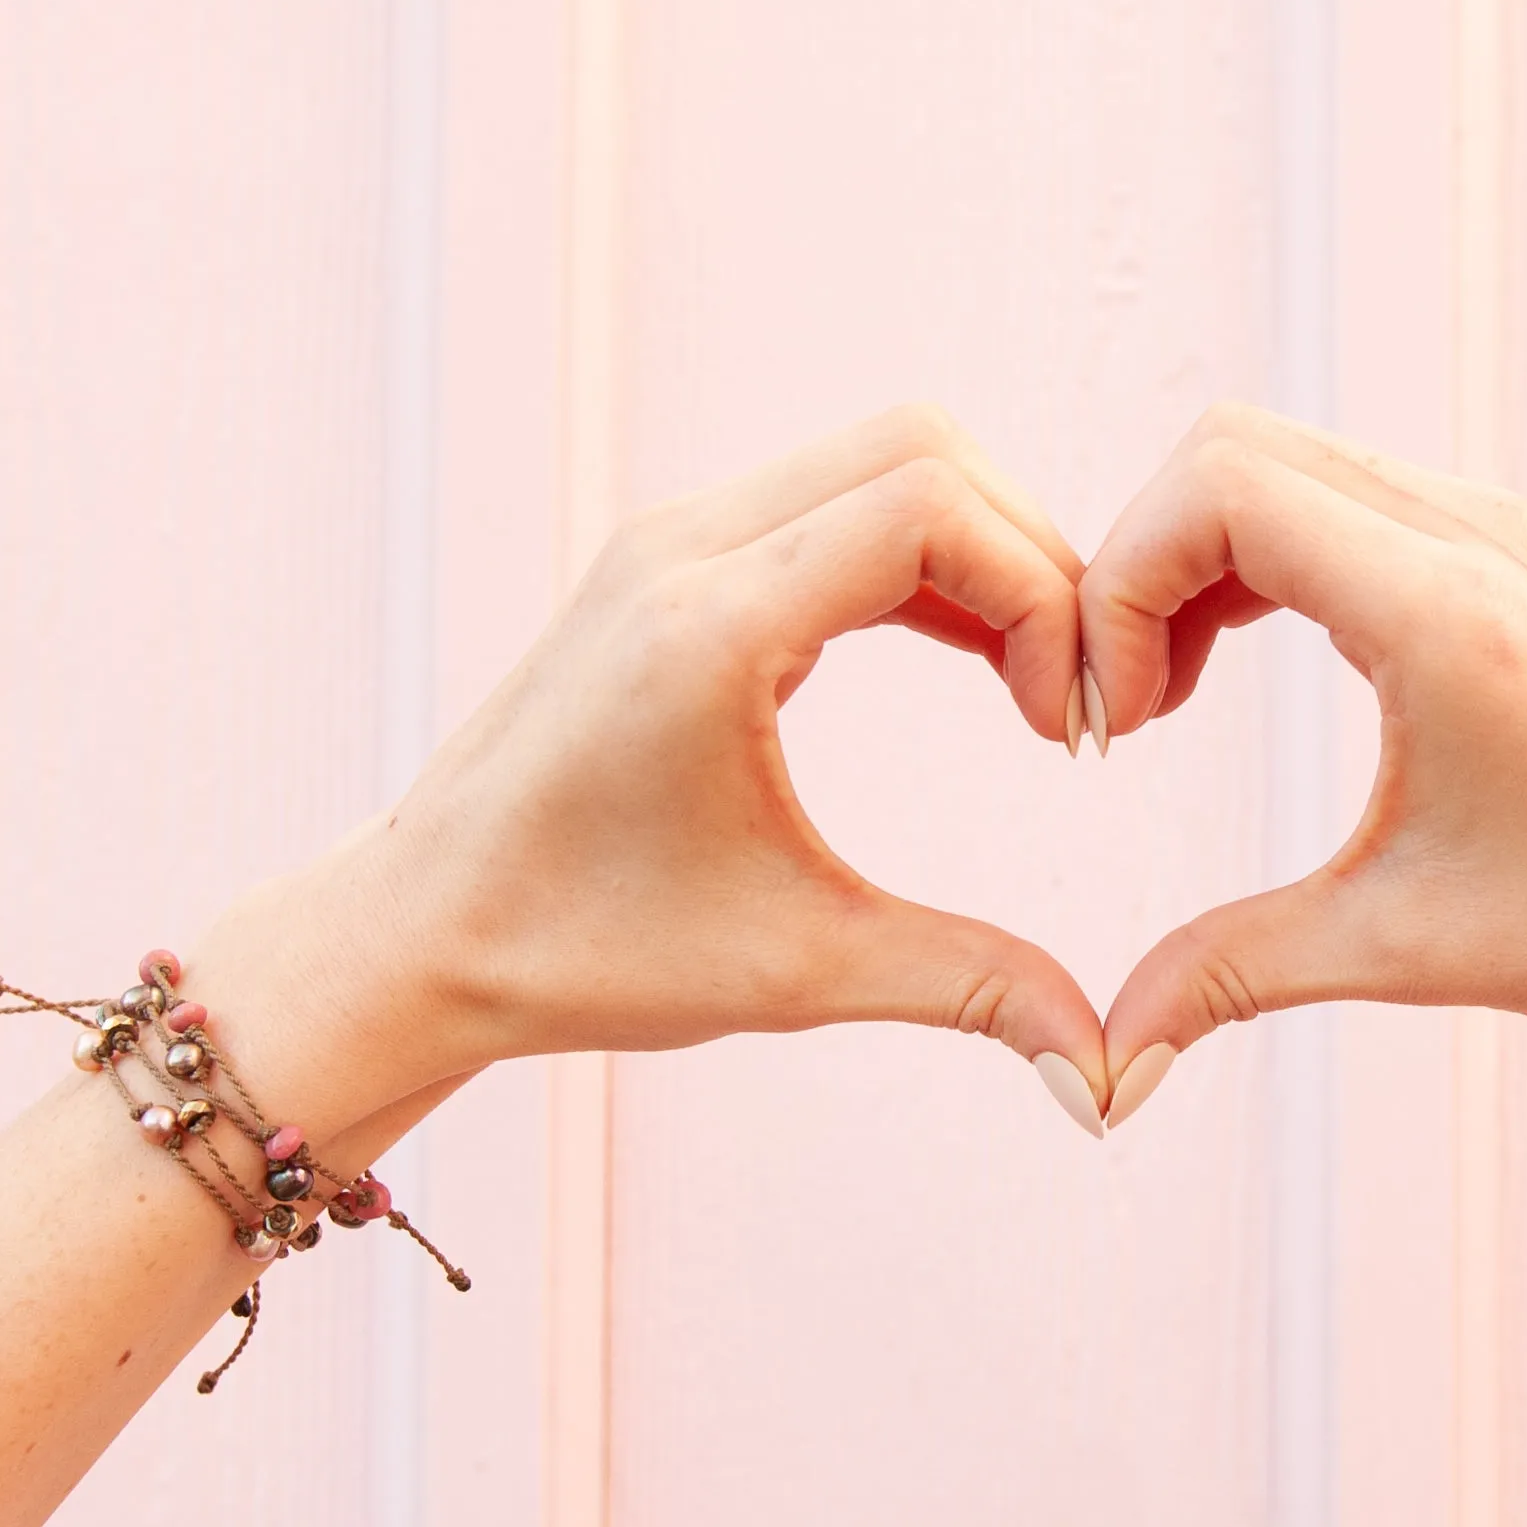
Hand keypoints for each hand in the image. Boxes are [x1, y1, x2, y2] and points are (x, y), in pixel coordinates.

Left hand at [200, 407, 1112, 1131]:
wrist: (417, 937)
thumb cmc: (580, 954)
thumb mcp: (797, 973)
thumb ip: (971, 989)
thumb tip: (1109, 1077)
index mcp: (709, 625)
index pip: (930, 508)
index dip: (1042, 597)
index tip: (1066, 730)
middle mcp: (684, 548)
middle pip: (924, 449)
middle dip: (1030, 559)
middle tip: (1066, 698)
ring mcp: (669, 542)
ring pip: (881, 461)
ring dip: (979, 552)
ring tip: (1026, 686)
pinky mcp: (667, 562)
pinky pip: (831, 502)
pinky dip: (920, 558)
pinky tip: (965, 660)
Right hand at [1081, 406, 1526, 1134]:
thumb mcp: (1407, 947)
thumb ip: (1229, 979)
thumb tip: (1104, 1067)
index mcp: (1447, 610)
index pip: (1215, 489)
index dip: (1118, 590)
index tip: (1115, 727)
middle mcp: (1475, 535)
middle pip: (1226, 448)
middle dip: (1136, 565)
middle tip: (1128, 712)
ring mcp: (1499, 527)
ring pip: (1281, 458)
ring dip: (1197, 559)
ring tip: (1174, 696)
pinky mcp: (1510, 548)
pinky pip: (1340, 489)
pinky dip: (1261, 554)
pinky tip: (1248, 664)